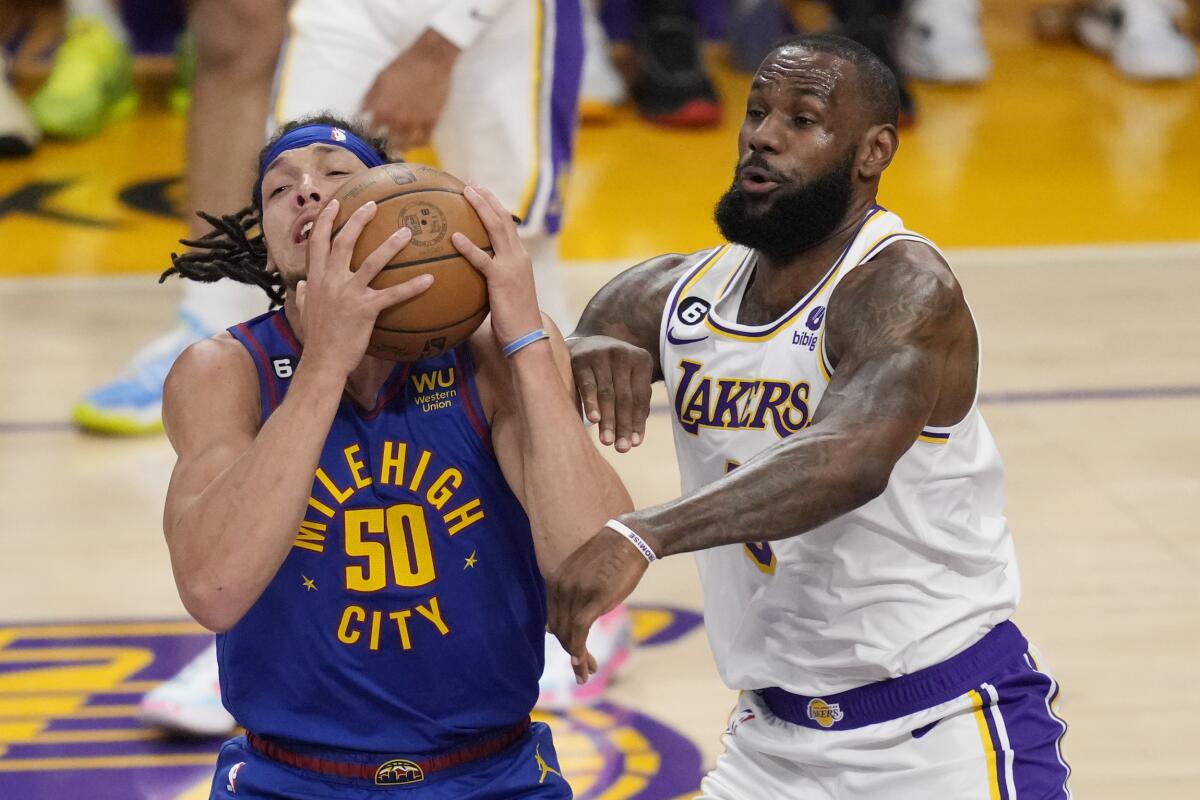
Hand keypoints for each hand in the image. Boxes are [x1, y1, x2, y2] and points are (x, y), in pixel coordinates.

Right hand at [297, 199, 434, 376]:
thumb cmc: (316, 339)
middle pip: (344, 242)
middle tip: (374, 204)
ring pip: (372, 262)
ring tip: (407, 232)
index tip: (335, 203)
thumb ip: (302, 295)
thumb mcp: (303, 312)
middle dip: (359, 220)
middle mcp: (330, 281)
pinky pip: (393, 294)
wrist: (322, 362)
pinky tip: (430, 279)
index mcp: (315, 279)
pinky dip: (412, 286)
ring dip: (390, 245)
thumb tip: (298, 285)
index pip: (318, 242)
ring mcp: (348, 294)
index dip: (326, 220)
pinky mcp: (365, 310)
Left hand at [361, 30, 458, 148]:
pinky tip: (417, 140)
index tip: (372, 136)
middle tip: (387, 144)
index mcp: (381, 109)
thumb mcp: (380, 78)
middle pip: (388, 144)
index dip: (370, 135)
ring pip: (406, 146)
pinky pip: (424, 140)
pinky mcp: (431, 122)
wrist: (430, 60)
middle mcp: (396, 120)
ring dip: (402, 147)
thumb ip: (370, 98)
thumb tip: (363, 112)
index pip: (370, 132)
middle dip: (386, 144)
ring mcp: (414, 123)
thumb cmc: (403, 65)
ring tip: (401, 146)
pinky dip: (419, 142)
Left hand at [452, 185, 542, 346]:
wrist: (527, 336)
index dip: (494, 206)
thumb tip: (470, 274)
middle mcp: (518, 257)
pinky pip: (483, 260)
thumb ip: (491, 278)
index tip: (480, 192)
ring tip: (466, 194)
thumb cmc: (513, 320)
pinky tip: (455, 237)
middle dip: (487, 199)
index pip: (508, 225)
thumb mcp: (503, 293)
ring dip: (481, 208)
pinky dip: (469, 247)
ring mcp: (511, 266)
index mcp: (519, 258)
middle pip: (503, 219)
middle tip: (470, 184)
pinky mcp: (501, 280)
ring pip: (497, 229)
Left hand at [547, 524, 651, 684]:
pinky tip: (581, 663)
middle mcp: (560, 586)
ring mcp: (576, 592)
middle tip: (583, 671)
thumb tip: (560, 620)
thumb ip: (572, 593)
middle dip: (570, 652)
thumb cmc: (611, 556)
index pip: (554, 617)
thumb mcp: (585, 573)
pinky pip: (579, 630)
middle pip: (559, 628)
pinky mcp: (593, 599)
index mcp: (555, 580)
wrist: (630, 538)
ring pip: (568, 633)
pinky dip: (578, 650)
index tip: (574, 655)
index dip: (562, 639)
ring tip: (586, 673)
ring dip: (577, 657)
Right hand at [568, 336, 653, 451]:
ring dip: (608, 419)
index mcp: (642, 360)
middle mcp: (623, 354)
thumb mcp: (627, 379)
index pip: (641, 397)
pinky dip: (591, 403)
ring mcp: (601, 354)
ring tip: (607, 441)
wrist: (584, 342)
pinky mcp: (580, 358)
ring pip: (607, 393)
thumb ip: (633, 404)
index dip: (638, 421)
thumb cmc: (611, 370)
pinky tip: (594, 421)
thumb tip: (635, 441)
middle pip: (625, 397)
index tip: (635, 444)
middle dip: (624, 425)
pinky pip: (587, 385)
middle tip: (622, 448)